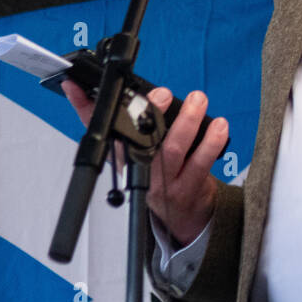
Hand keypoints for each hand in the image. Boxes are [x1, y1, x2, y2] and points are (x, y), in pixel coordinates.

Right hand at [61, 80, 225, 246]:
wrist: (182, 215)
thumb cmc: (157, 173)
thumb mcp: (130, 150)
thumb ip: (116, 118)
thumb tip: (82, 88)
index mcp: (122, 157)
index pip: (102, 129)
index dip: (88, 109)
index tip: (84, 87)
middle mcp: (140, 170)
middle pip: (141, 142)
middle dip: (150, 114)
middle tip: (162, 93)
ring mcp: (165, 182)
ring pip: (173, 150)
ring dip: (187, 122)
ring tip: (198, 100)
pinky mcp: (189, 187)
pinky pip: (201, 164)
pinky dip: (211, 143)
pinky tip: (219, 125)